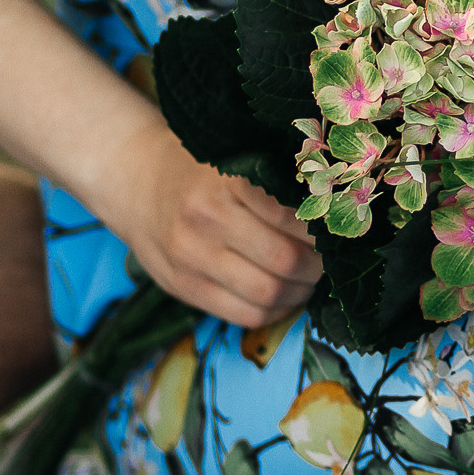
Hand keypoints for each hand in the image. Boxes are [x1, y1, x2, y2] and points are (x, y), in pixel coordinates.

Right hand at [99, 126, 321, 328]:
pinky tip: (283, 295)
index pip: (295, 216)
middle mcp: (206, 217)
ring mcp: (191, 255)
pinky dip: (275, 311)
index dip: (326, 231)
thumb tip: (338, 210)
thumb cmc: (202, 170)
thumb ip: (281, 180)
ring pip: (269, 292)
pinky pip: (245, 315)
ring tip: (308, 278)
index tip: (338, 231)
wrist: (134, 180)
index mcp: (228, 180)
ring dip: (301, 292)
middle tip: (329, 259)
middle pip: (287, 260)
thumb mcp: (238, 160)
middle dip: (318, 266)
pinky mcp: (182, 286)